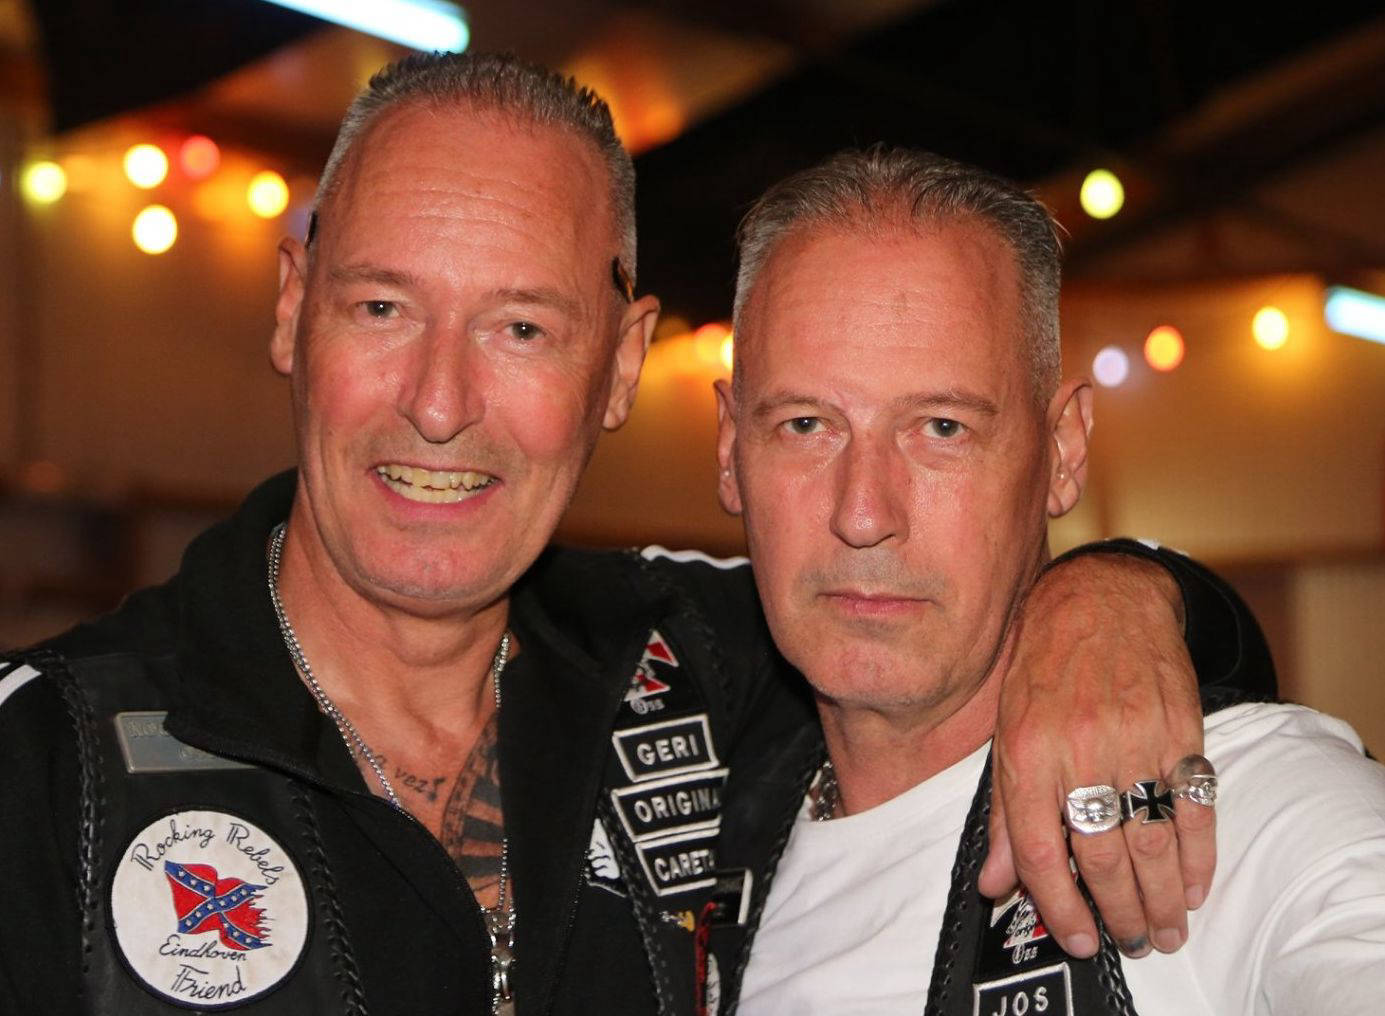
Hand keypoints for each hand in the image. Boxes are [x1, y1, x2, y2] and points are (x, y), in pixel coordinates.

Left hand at [978, 551, 1212, 958]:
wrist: (1100, 599)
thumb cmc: (1042, 668)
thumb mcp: (1005, 732)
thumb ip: (1004, 814)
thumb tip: (996, 885)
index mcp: (1026, 753)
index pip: (1039, 851)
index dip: (1059, 906)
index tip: (1077, 940)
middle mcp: (1077, 749)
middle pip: (1101, 855)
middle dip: (1118, 913)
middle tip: (1130, 942)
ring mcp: (1133, 740)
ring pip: (1151, 841)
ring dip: (1161, 898)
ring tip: (1164, 930)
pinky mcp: (1179, 729)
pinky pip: (1193, 807)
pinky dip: (1198, 855)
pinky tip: (1194, 885)